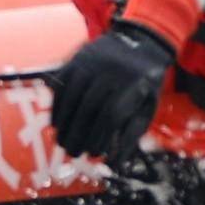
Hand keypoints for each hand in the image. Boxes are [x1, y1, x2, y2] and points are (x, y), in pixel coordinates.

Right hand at [47, 23, 173, 162]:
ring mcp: (92, 61)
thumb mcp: (148, 107)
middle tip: (73, 153)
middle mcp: (112, 70)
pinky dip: (57, 105)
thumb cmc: (144, 83)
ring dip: (65, 123)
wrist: (142, 41)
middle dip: (79, 134)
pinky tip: (56, 123)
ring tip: (62, 143)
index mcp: (135, 83)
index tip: (94, 154)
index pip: (112, 114)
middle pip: (89, 107)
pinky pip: (62, 84)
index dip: (100, 137)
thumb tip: (115, 163)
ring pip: (73, 96)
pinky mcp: (78, 57)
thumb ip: (133, 134)